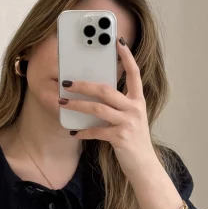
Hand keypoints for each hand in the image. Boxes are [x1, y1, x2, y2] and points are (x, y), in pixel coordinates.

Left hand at [62, 38, 158, 177]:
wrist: (144, 166)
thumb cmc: (133, 140)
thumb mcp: (130, 118)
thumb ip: (119, 105)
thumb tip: (95, 93)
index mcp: (138, 101)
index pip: (135, 73)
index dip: (127, 57)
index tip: (118, 42)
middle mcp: (135, 108)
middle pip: (106, 90)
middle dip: (84, 85)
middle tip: (67, 82)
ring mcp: (128, 122)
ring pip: (98, 108)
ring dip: (77, 105)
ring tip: (62, 102)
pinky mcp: (120, 137)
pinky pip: (96, 130)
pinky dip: (83, 131)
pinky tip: (74, 132)